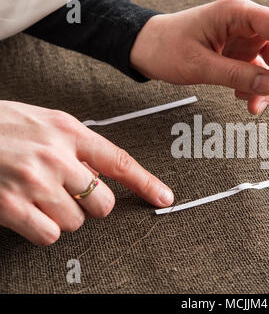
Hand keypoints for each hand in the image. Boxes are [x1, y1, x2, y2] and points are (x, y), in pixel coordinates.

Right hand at [0, 101, 172, 244]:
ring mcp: (34, 182)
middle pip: (102, 203)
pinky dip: (42, 229)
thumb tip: (100, 173)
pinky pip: (50, 235)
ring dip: (62, 215)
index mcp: (69, 132)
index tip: (163, 197)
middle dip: (89, 204)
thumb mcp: (44, 123)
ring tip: (39, 196)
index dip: (146, 183)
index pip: (120, 161)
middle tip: (68, 194)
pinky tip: (27, 211)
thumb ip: (76, 145)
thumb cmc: (1, 127)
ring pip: (76, 222)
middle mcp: (56, 156)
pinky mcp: (12, 206)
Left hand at [130, 0, 268, 114]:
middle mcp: (248, 22)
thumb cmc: (166, 47)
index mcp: (238, 13)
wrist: (148, 49)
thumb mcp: (199, 65)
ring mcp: (248, 38)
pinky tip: (244, 96)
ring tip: (251, 103)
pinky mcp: (243, 53)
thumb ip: (236, 75)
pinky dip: (261, 87)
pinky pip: (265, 70)